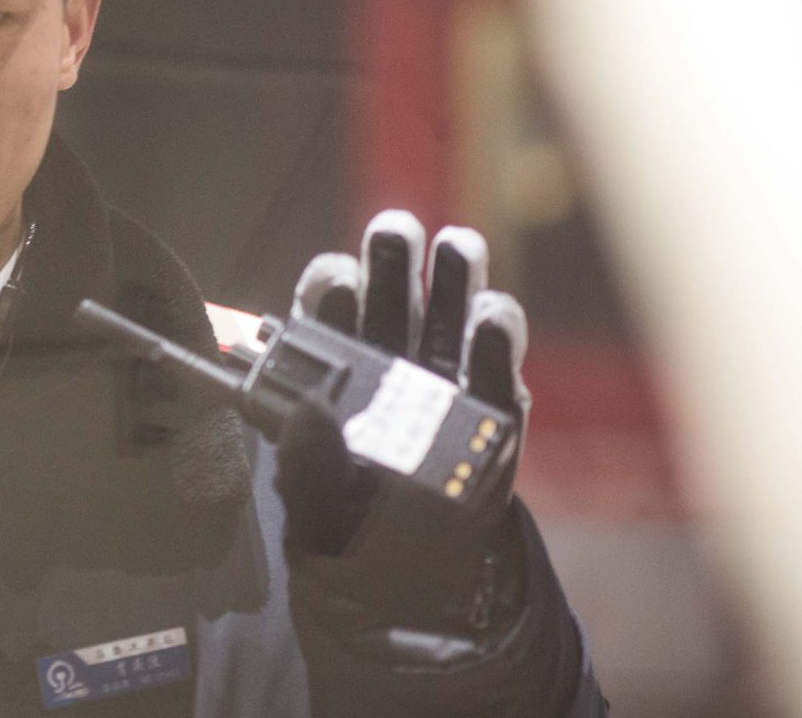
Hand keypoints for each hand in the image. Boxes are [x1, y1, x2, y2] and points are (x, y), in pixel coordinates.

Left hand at [273, 210, 531, 646]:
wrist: (414, 569)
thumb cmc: (348, 523)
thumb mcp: (313, 504)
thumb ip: (305, 464)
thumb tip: (308, 415)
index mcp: (330, 363)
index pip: (325, 309)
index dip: (330, 288)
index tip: (340, 284)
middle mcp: (386, 351)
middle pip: (388, 288)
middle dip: (392, 254)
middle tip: (394, 231)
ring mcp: (444, 369)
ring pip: (447, 306)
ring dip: (453, 272)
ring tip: (457, 247)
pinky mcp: (495, 399)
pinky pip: (497, 360)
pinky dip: (497, 336)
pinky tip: (492, 321)